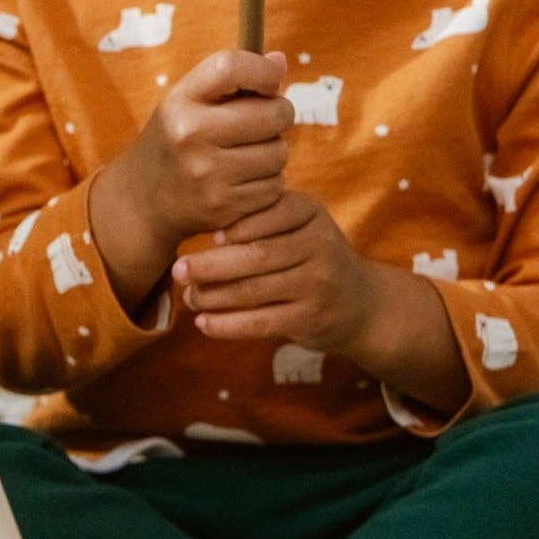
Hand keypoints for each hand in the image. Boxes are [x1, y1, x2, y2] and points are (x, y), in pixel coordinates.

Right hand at [114, 50, 293, 253]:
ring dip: (272, 154)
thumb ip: (231, 81)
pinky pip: (274, 187)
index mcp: (179, 102)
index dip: (262, 70)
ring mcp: (206, 173)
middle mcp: (189, 134)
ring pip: (279, 153)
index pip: (231, 66)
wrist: (140, 202)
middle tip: (262, 124)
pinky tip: (241, 183)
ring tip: (245, 157)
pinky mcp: (222, 205)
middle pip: (273, 113)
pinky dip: (266, 185)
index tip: (271, 80)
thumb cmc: (174, 143)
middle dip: (278, 116)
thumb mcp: (186, 104)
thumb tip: (280, 62)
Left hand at [174, 189, 380, 352]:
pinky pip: (261, 322)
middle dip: (211, 265)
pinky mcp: (311, 319)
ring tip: (189, 297)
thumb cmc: (309, 255)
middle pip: (256, 255)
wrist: (361, 303)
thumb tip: (207, 230)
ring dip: (213, 297)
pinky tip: (204, 324)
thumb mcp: (297, 224)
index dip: (235, 226)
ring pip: (254, 291)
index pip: (267, 213)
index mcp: (310, 213)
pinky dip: (227, 325)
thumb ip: (260, 219)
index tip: (209, 236)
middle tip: (178, 270)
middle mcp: (320, 245)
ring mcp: (318, 284)